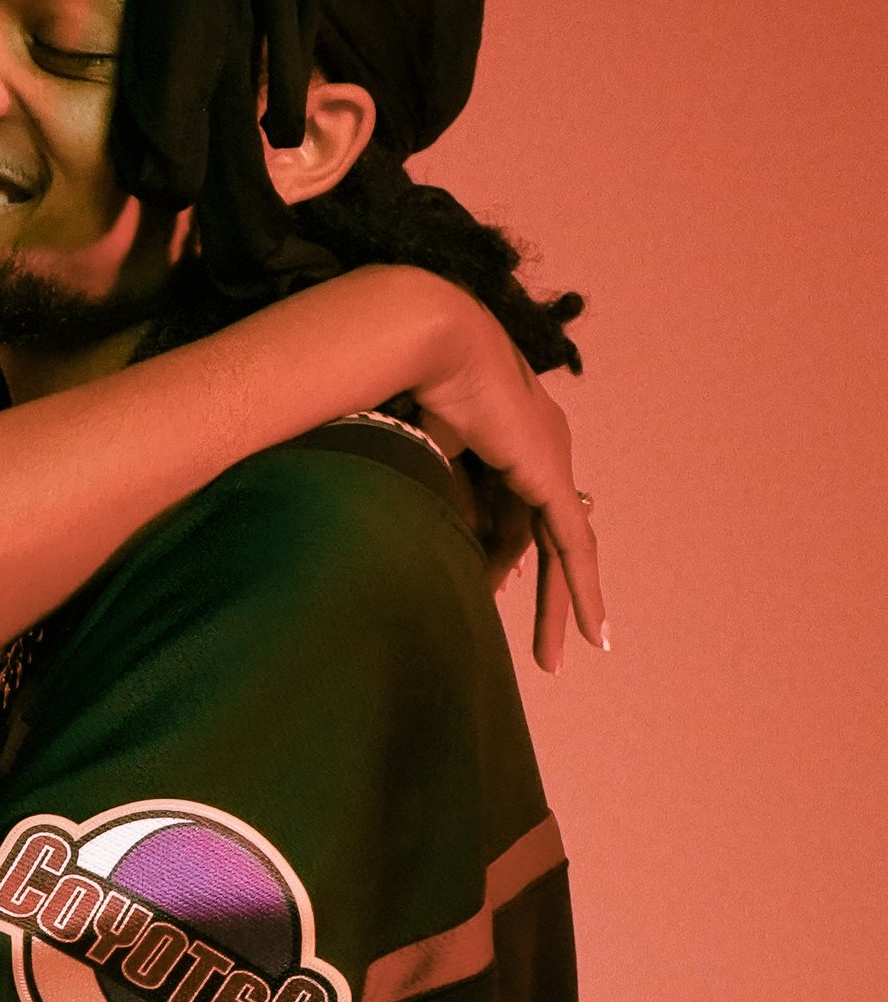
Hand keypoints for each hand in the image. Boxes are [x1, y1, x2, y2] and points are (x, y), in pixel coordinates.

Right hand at [409, 314, 605, 673]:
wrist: (431, 344)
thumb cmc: (408, 384)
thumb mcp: (422, 453)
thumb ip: (436, 492)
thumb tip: (431, 538)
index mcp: (509, 437)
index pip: (511, 510)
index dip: (500, 554)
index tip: (496, 590)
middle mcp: (541, 448)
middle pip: (542, 537)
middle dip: (548, 594)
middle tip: (549, 650)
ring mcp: (550, 461)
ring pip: (560, 549)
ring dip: (556, 605)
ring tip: (551, 657)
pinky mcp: (550, 477)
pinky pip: (573, 545)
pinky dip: (583, 589)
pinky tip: (592, 630)